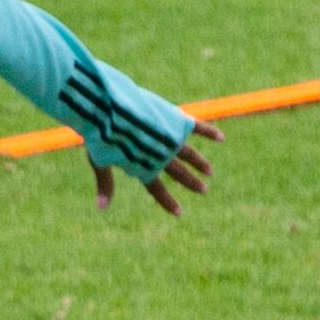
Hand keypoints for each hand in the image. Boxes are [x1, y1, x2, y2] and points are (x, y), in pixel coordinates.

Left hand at [93, 119, 218, 219]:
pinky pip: (197, 127)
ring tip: (209, 171)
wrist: (106, 107)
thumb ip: (105, 184)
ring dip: (200, 163)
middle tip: (203, 190)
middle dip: (191, 182)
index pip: (156, 188)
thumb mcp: (100, 160)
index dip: (166, 201)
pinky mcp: (175, 120)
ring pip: (189, 154)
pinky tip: (221, 138)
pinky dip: (209, 132)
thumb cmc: (98, 134)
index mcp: (142, 166)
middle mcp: (159, 155)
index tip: (178, 213)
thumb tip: (100, 209)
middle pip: (178, 173)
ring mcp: (169, 138)